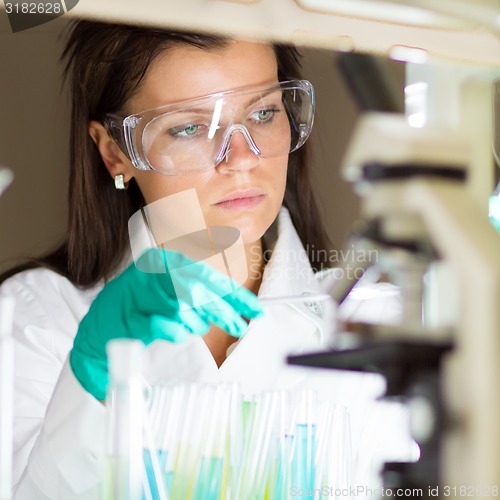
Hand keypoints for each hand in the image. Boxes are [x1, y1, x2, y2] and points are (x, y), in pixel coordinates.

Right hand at [70, 248, 262, 399]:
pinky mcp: (131, 317)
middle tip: (240, 327)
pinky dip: (177, 332)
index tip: (256, 310)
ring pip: (186, 307)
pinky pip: (167, 326)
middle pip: (201, 290)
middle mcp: (153, 271)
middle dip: (224, 311)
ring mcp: (140, 293)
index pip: (208, 276)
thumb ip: (199, 296)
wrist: (99, 331)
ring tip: (194, 327)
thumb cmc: (140, 311)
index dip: (235, 294)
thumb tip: (235, 306)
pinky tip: (176, 333)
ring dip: (197, 323)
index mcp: (165, 261)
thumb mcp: (171, 294)